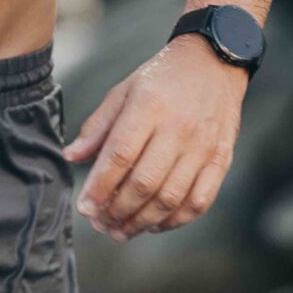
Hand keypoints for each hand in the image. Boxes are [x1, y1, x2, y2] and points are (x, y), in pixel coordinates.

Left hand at [64, 35, 246, 239]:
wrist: (213, 63)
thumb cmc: (162, 78)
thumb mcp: (124, 90)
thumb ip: (97, 126)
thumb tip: (71, 157)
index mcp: (149, 106)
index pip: (120, 155)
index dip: (100, 187)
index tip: (85, 207)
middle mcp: (178, 128)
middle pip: (144, 183)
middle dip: (117, 211)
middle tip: (101, 224)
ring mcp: (203, 146)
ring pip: (170, 198)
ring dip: (142, 222)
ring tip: (121, 230)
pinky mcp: (221, 160)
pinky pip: (198, 202)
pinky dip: (175, 221)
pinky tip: (155, 224)